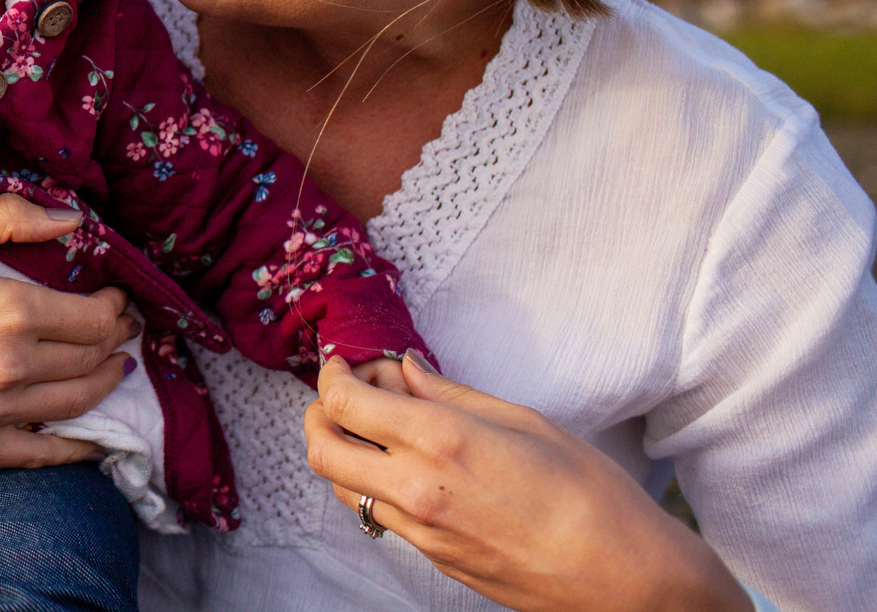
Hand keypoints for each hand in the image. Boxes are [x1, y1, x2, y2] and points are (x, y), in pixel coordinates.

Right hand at [0, 193, 140, 498]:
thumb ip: (9, 217)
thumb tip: (73, 219)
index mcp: (9, 313)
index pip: (94, 320)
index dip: (116, 309)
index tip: (117, 299)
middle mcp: (9, 368)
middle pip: (90, 361)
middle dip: (115, 343)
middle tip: (120, 329)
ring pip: (74, 405)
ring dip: (103, 385)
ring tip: (111, 369)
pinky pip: (39, 454)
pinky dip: (74, 447)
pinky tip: (90, 437)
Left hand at [305, 353, 749, 611]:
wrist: (626, 581)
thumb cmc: (592, 495)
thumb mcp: (524, 422)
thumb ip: (452, 394)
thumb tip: (405, 370)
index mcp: (439, 442)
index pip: (344, 403)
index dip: (332, 376)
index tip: (342, 362)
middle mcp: (417, 489)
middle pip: (322, 449)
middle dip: (317, 414)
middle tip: (340, 393)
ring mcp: (421, 532)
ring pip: (343, 488)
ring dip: (341, 453)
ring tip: (372, 428)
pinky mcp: (433, 559)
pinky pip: (380, 516)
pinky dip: (373, 484)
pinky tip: (406, 466)